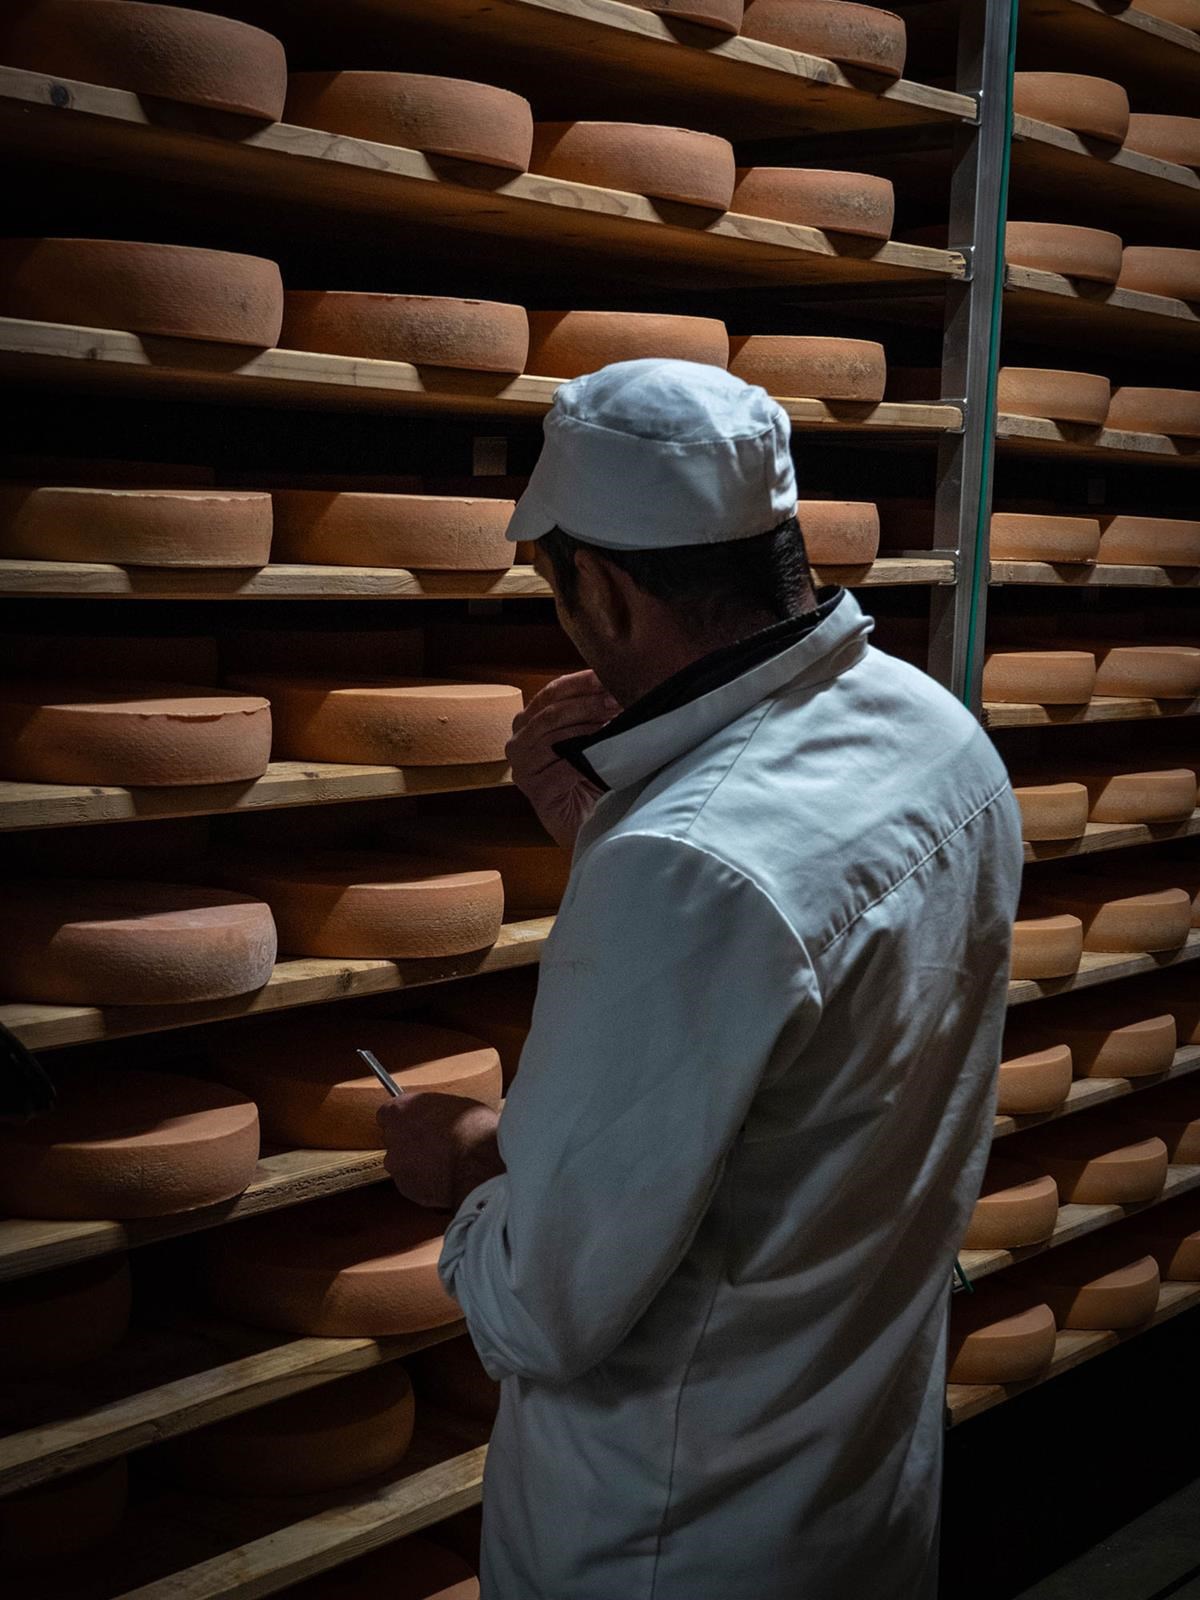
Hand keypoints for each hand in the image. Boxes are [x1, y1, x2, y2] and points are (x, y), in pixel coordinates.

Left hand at [377, 1092, 502, 1210]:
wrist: (478, 1163)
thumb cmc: (472, 1129)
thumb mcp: (457, 1104)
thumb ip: (437, 1111)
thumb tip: (441, 1117)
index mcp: (401, 1109)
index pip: (388, 1114)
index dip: (405, 1120)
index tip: (417, 1122)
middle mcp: (393, 1137)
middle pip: (394, 1140)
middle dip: (411, 1143)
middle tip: (436, 1144)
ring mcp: (397, 1165)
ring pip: (402, 1164)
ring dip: (417, 1164)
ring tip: (444, 1164)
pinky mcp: (407, 1189)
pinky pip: (413, 1184)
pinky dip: (425, 1183)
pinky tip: (445, 1178)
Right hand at [506, 670, 619, 849]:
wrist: (591, 823)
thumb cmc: (592, 777)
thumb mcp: (591, 736)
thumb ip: (592, 711)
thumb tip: (613, 681)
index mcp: (529, 722)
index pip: (552, 692)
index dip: (581, 682)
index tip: (609, 676)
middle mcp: (518, 742)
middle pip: (550, 711)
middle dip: (587, 703)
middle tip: (618, 699)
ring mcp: (522, 768)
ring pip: (553, 736)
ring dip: (588, 727)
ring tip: (616, 723)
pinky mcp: (535, 791)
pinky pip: (561, 767)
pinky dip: (587, 757)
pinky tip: (606, 753)